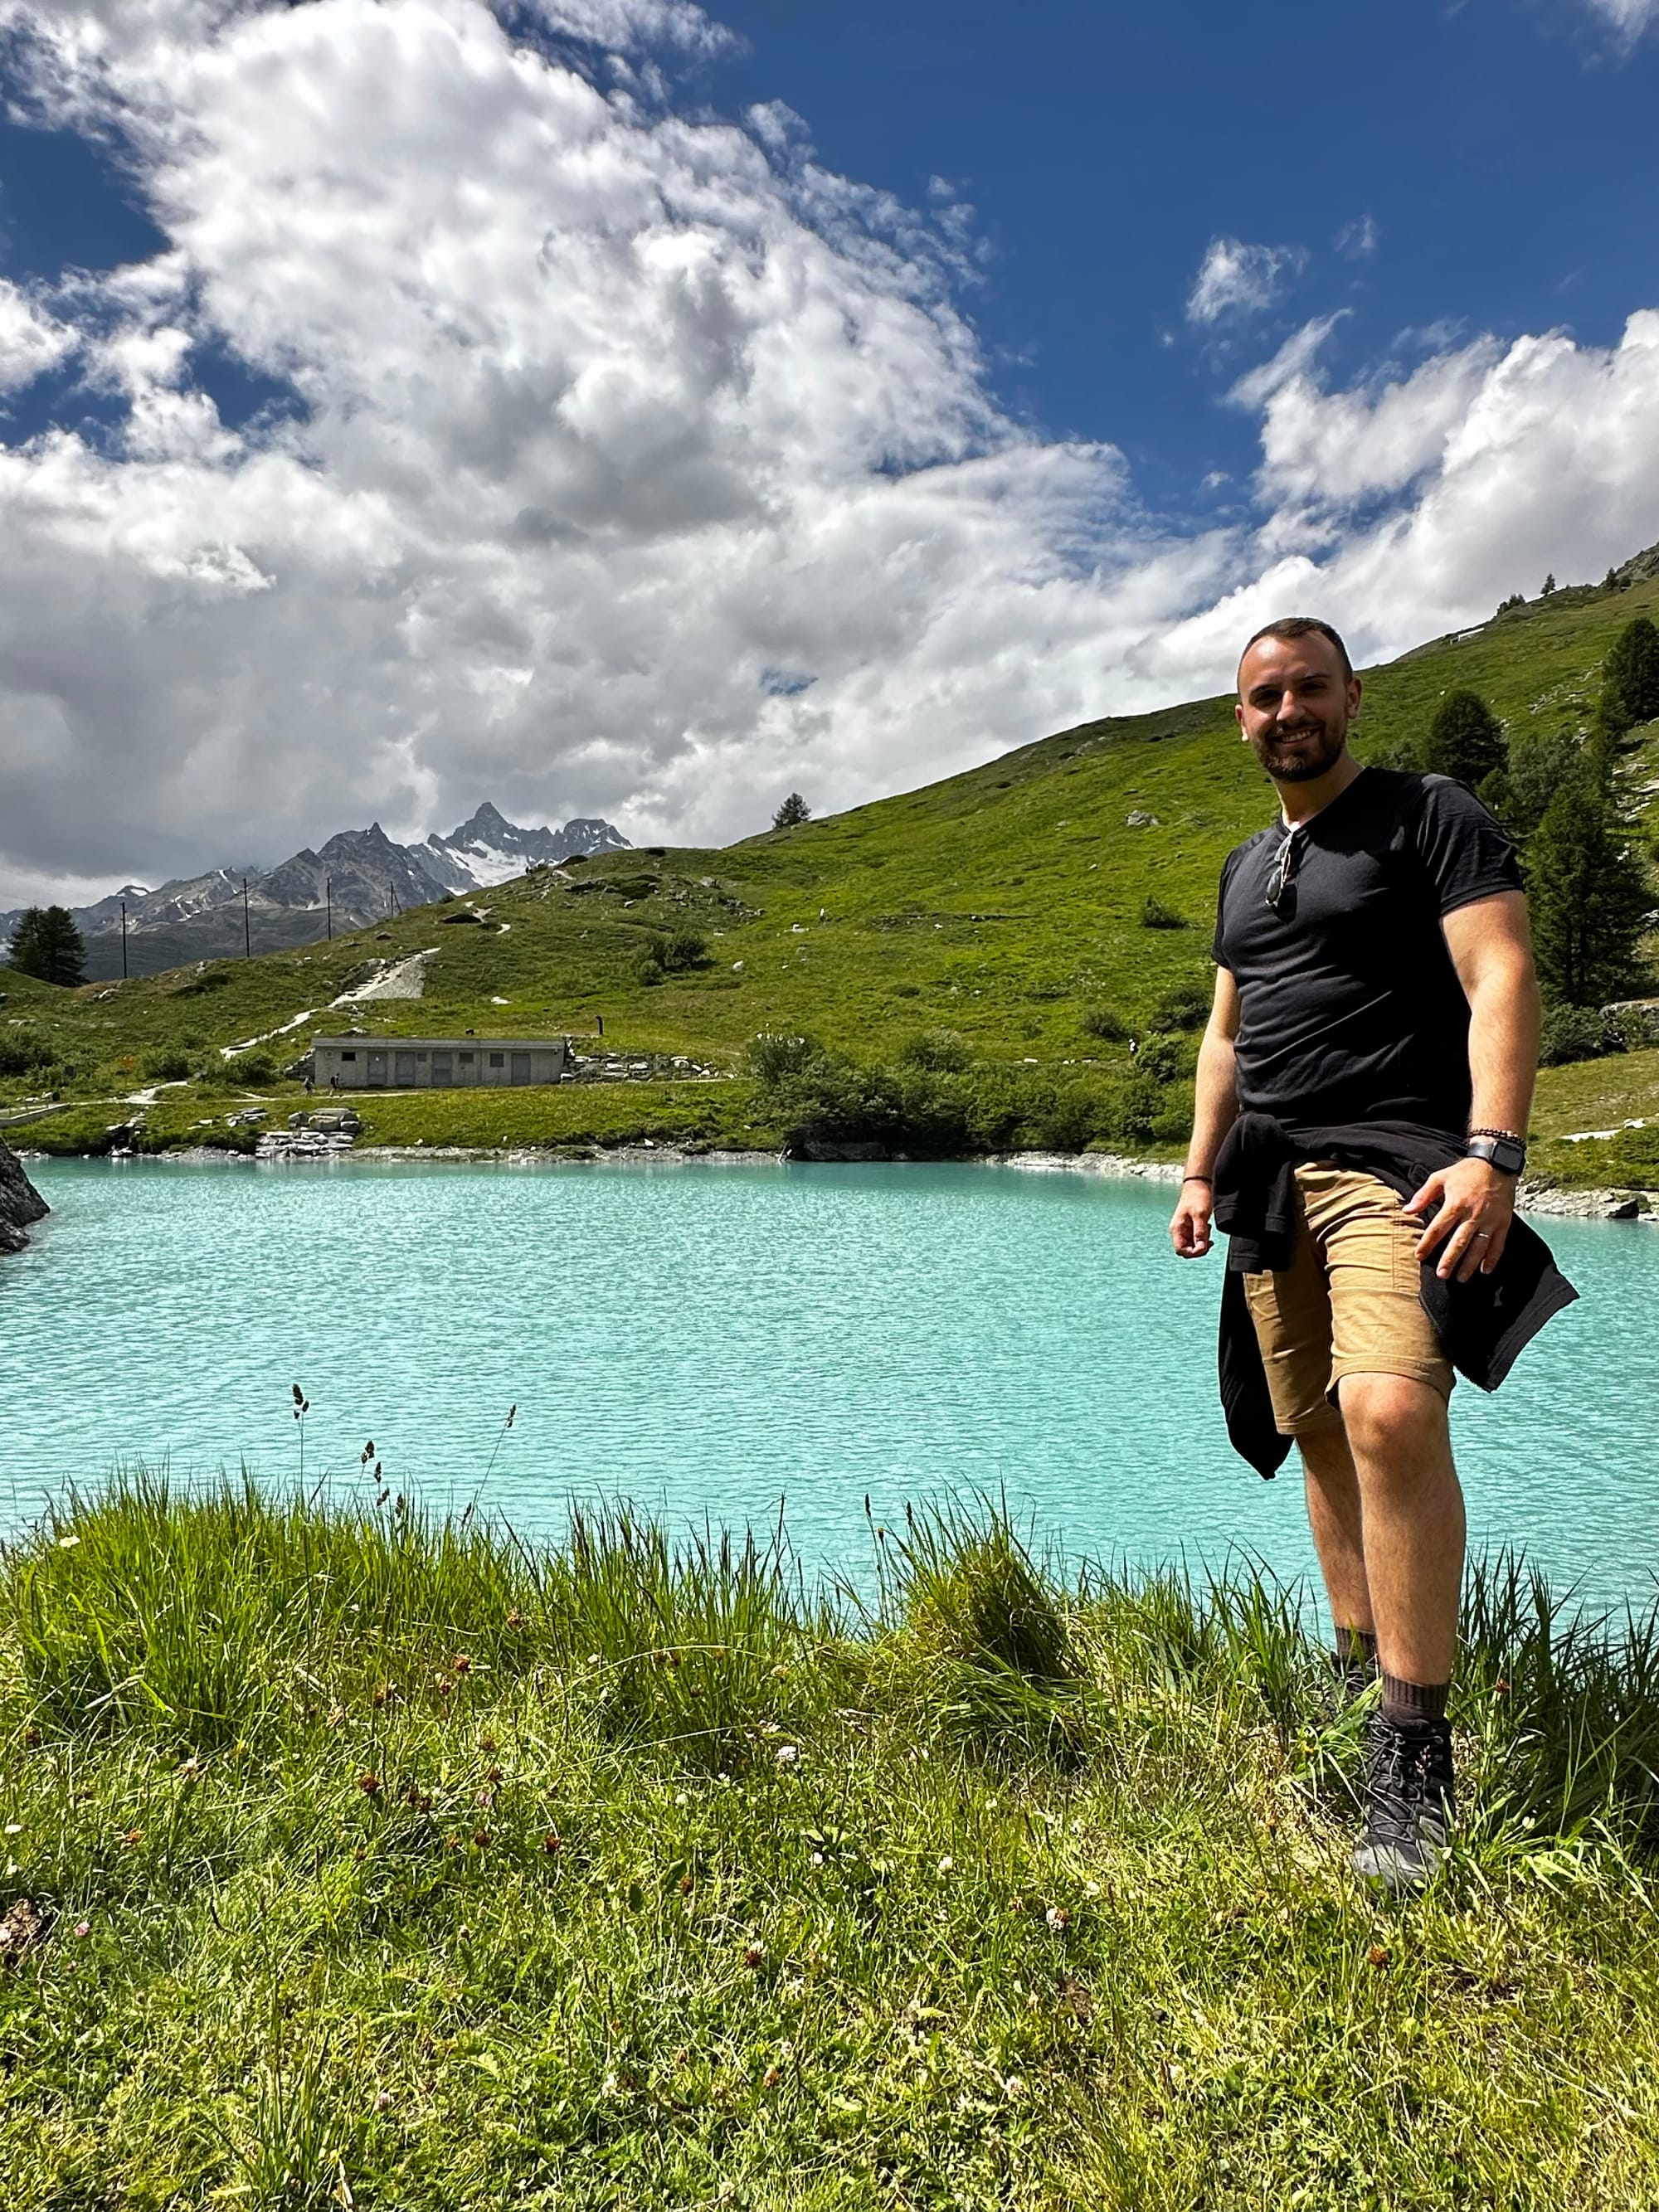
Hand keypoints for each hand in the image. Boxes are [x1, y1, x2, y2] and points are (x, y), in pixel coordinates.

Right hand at [1170, 1179, 1213, 1258]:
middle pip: (1186, 1250)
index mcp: (1177, 1228)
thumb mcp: (1200, 1215)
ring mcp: (1184, 1229)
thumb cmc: (1197, 1197)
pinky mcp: (1190, 1227)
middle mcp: (1178, 1231)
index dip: (1193, 1253)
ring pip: (1192, 1245)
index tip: (1205, 1247)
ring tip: (1208, 1230)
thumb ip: (1200, 1232)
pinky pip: (1196, 1238)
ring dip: (1202, 1243)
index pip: (1181, 1250)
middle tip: (1209, 1241)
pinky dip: (1203, 1237)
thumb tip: (1201, 1248)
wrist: (1198, 1184)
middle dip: (1199, 1248)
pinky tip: (1207, 1228)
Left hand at [1403, 1157, 1515, 1281]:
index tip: (1419, 1256)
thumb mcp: (1440, 1178)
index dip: (1427, 1243)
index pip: (1438, 1227)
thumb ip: (1423, 1195)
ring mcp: (1490, 1219)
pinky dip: (1492, 1258)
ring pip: (1479, 1246)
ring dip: (1470, 1264)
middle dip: (1450, 1259)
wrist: (1497, 1164)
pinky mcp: (1503, 1222)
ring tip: (1461, 1278)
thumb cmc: (1466, 1172)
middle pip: (1460, 1241)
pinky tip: (1485, 1270)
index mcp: (1456, 1203)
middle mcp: (1473, 1214)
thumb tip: (1407, 1210)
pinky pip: (1498, 1243)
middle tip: (1442, 1275)